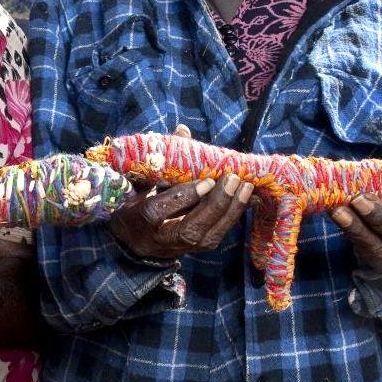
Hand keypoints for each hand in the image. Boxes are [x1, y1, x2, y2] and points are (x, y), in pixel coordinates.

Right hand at [109, 125, 252, 260]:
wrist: (134, 239)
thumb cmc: (136, 201)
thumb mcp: (141, 181)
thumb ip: (162, 159)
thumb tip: (184, 130)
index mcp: (137, 219)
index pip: (158, 211)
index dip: (183, 197)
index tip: (206, 181)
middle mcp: (157, 240)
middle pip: (188, 229)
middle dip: (214, 205)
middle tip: (232, 180)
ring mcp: (177, 249)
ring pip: (206, 237)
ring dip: (229, 212)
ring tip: (246, 188)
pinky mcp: (193, 250)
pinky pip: (216, 236)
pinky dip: (233, 216)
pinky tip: (247, 199)